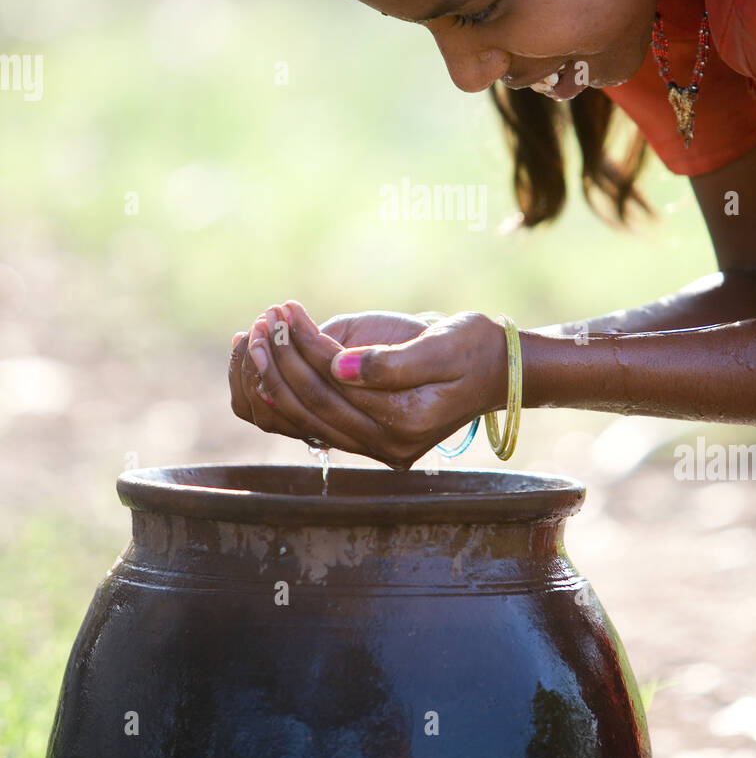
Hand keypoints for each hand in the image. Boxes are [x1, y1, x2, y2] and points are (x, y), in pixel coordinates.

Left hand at [265, 306, 507, 468]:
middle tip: (262, 322)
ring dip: (272, 379)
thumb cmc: (474, 347)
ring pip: (304, 420)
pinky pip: (310, 423)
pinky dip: (282, 395)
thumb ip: (392, 362)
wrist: (498, 371)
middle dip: (279, 362)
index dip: (304, 345)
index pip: (337, 384)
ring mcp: (375, 446)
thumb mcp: (444, 345)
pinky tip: (264, 361)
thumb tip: (338, 366)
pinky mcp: (365, 436)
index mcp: (407, 422)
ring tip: (256, 336)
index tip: (285, 311)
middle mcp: (387, 444)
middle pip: (313, 406)